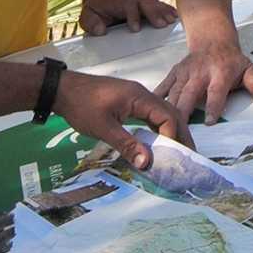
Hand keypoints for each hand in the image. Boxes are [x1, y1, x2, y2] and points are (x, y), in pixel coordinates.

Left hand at [52, 70, 187, 169]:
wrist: (62, 90)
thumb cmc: (81, 106)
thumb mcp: (103, 128)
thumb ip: (127, 144)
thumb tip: (147, 163)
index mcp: (139, 97)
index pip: (168, 116)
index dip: (173, 137)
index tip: (172, 156)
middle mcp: (142, 95)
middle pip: (171, 113)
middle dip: (181, 134)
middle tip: (190, 156)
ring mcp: (136, 97)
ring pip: (162, 114)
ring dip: (171, 131)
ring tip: (178, 152)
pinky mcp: (129, 101)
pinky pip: (151, 114)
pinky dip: (158, 128)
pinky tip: (158, 142)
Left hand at [79, 0, 179, 35]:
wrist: (103, 0)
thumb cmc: (96, 10)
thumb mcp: (86, 16)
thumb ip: (90, 23)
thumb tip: (100, 30)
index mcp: (118, 3)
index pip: (129, 6)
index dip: (133, 16)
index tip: (135, 29)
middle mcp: (132, 2)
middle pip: (146, 4)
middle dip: (154, 13)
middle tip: (162, 24)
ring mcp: (141, 4)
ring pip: (155, 5)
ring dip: (164, 12)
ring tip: (172, 21)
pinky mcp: (147, 9)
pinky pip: (159, 7)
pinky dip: (168, 11)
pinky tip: (176, 17)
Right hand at [155, 39, 252, 124]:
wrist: (212, 40)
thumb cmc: (230, 61)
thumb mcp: (247, 67)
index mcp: (219, 73)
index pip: (216, 92)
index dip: (213, 106)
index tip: (210, 122)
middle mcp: (199, 73)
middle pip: (189, 94)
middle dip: (183, 112)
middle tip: (178, 131)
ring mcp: (184, 73)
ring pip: (173, 93)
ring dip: (167, 110)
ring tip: (162, 129)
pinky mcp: (174, 73)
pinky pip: (163, 87)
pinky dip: (155, 100)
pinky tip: (148, 114)